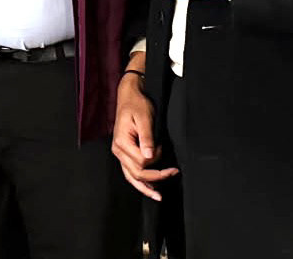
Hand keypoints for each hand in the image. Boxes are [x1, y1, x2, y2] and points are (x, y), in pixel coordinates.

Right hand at [112, 66, 176, 200]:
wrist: (129, 97)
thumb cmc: (137, 105)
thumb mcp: (144, 118)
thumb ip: (147, 138)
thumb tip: (150, 156)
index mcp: (122, 143)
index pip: (142, 162)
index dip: (157, 159)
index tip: (164, 148)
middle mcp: (118, 151)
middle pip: (137, 173)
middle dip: (156, 177)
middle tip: (174, 173)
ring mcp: (120, 154)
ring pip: (131, 177)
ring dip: (146, 187)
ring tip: (158, 196)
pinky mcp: (124, 154)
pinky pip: (130, 172)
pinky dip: (140, 182)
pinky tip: (150, 188)